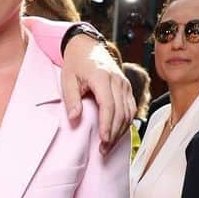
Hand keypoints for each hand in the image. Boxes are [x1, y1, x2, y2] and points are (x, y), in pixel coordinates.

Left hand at [60, 36, 135, 152]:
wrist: (87, 47)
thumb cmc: (76, 64)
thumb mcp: (67, 79)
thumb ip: (71, 99)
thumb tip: (74, 118)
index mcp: (102, 77)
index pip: (109, 105)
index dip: (107, 124)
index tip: (103, 140)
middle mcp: (118, 80)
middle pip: (121, 112)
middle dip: (113, 133)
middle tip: (103, 150)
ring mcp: (124, 84)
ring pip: (128, 112)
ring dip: (120, 131)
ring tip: (108, 146)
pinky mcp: (127, 88)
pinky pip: (131, 109)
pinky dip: (125, 123)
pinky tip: (116, 134)